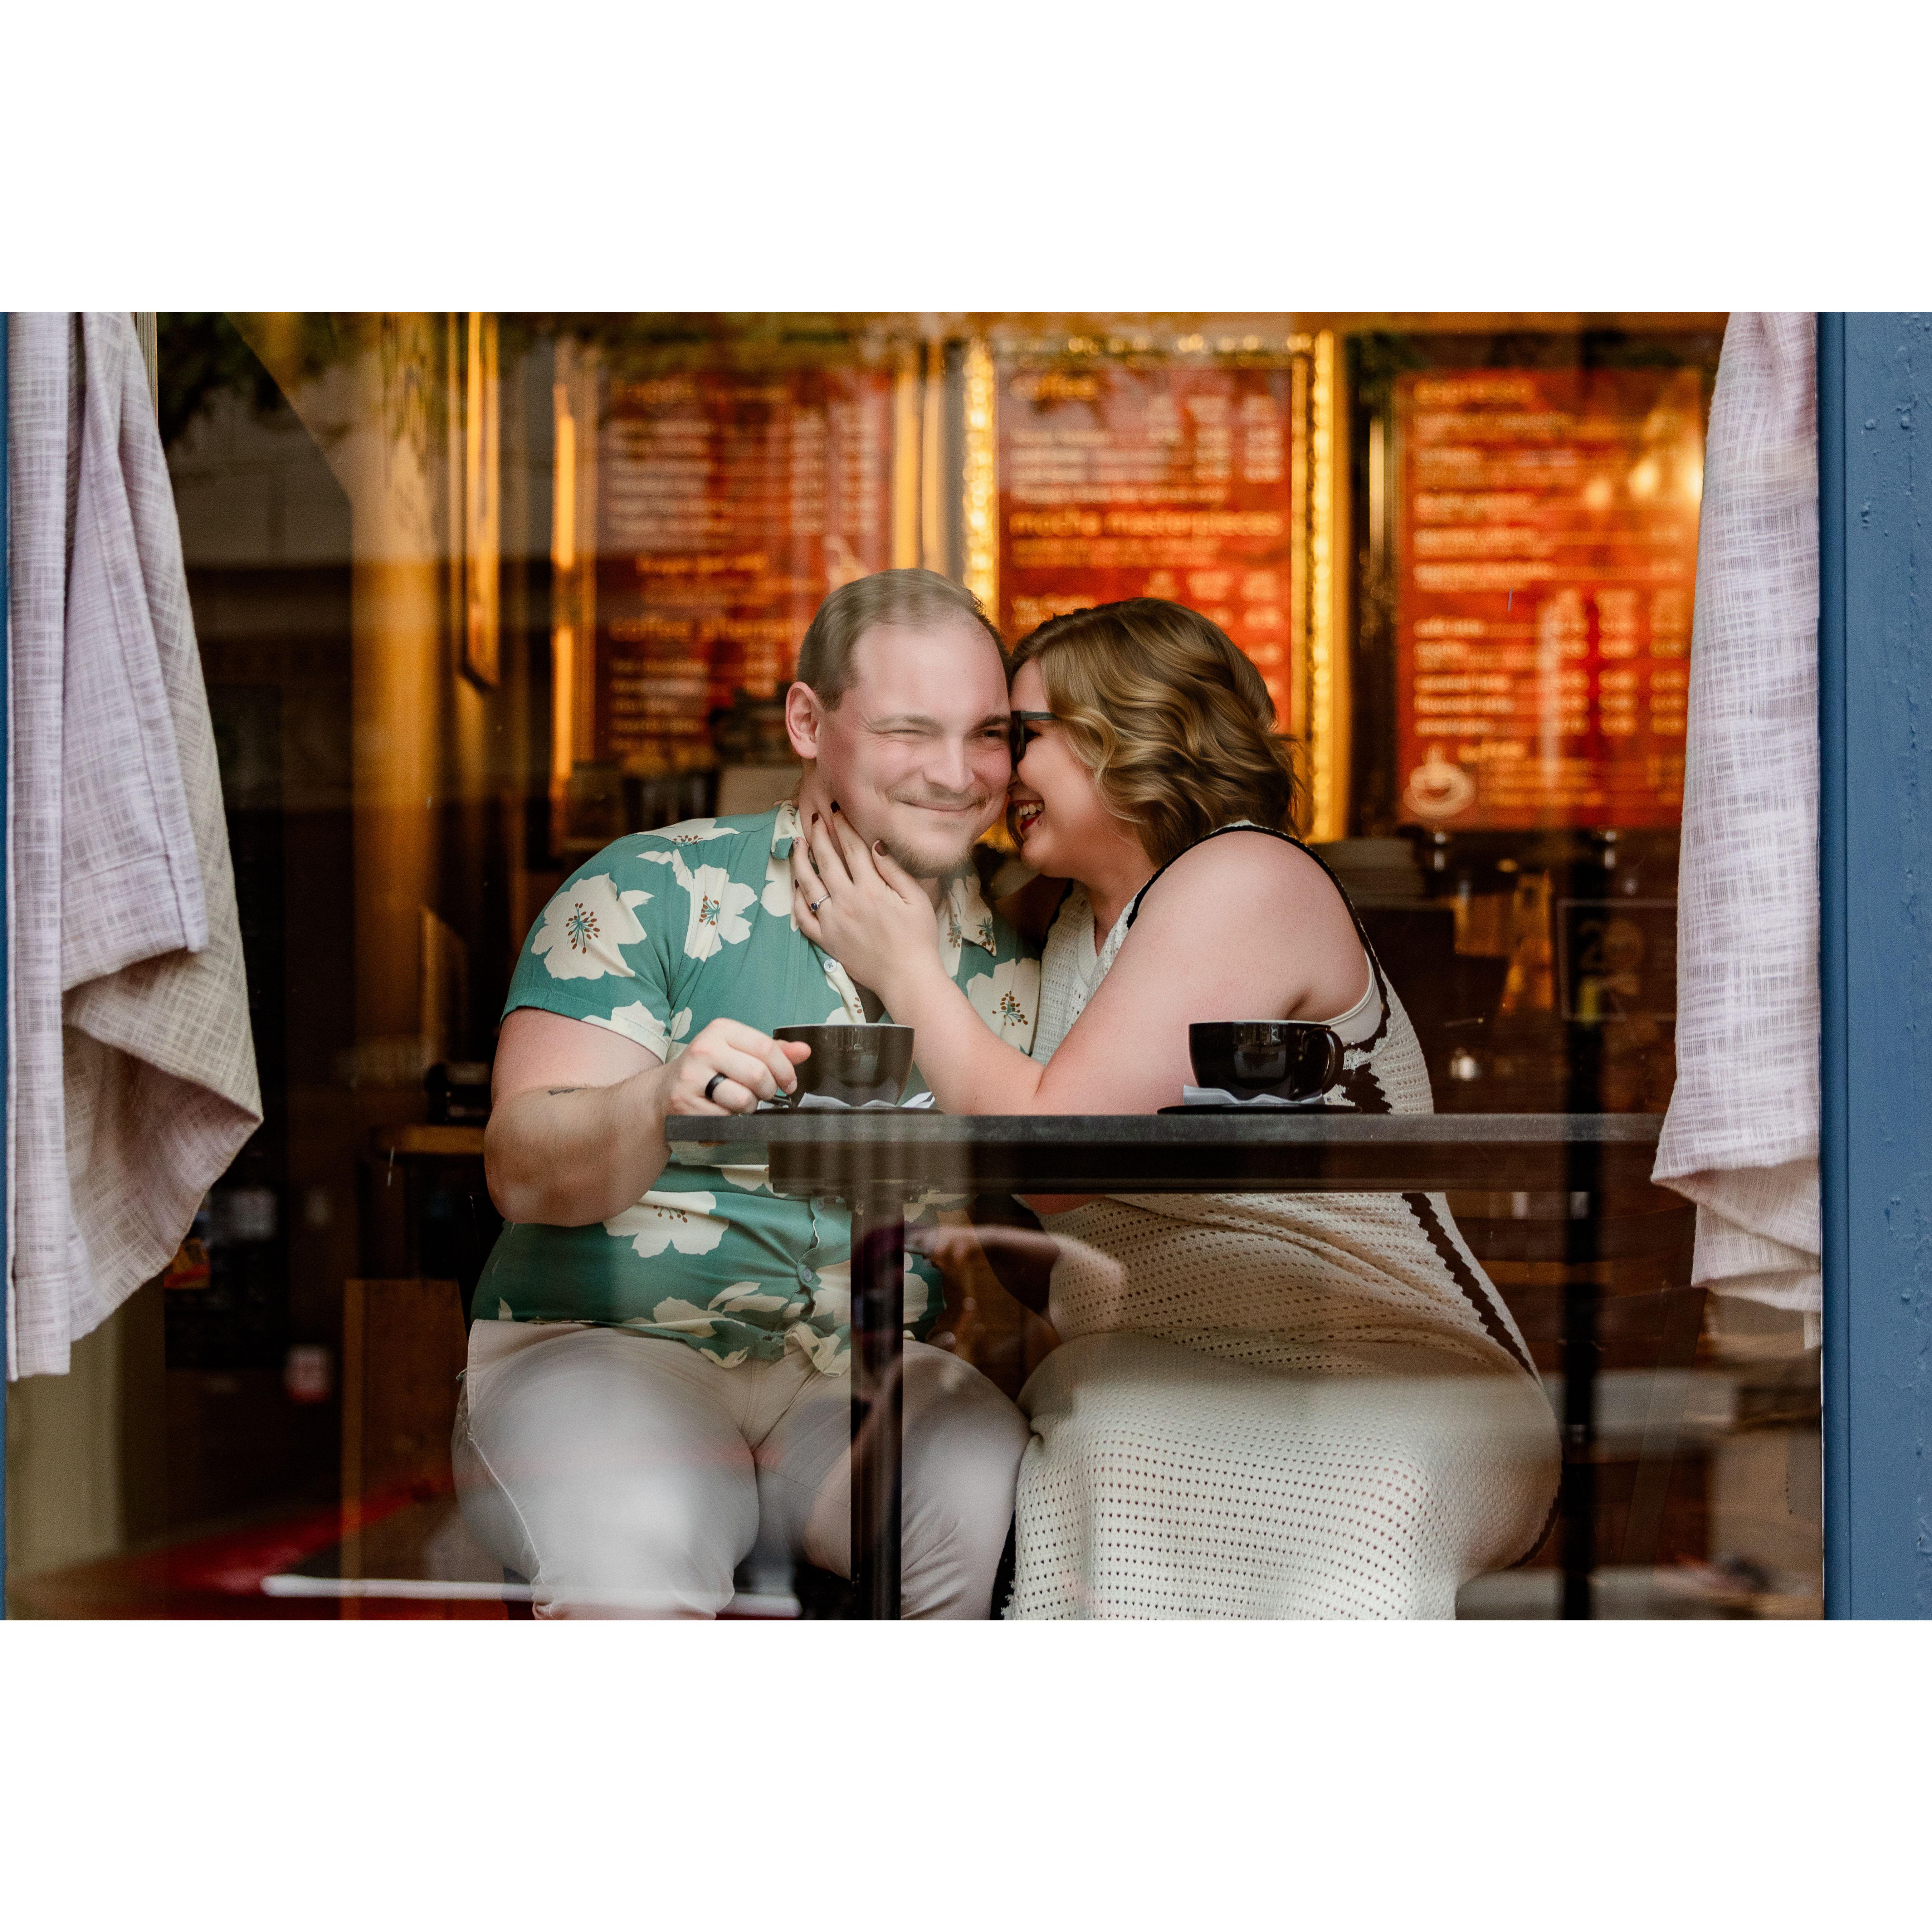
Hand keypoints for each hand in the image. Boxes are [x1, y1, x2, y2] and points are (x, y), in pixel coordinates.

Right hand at [661, 1018, 809, 1114]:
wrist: (663, 1091)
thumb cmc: (708, 1070)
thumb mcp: (738, 1051)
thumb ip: (772, 1051)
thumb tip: (804, 1050)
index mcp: (721, 1030)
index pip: (766, 1048)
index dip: (785, 1070)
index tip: (789, 1084)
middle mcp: (705, 1049)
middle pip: (757, 1075)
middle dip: (768, 1091)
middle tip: (763, 1095)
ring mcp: (692, 1077)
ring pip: (743, 1100)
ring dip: (749, 1108)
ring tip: (739, 1103)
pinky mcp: (685, 1103)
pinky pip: (725, 1119)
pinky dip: (730, 1121)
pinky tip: (721, 1112)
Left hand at [792, 810, 942, 1001]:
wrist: (907, 978)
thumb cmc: (919, 938)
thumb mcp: (916, 899)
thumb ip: (893, 871)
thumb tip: (875, 845)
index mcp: (870, 888)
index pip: (852, 848)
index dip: (842, 826)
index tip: (837, 811)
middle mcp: (846, 901)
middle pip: (826, 859)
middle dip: (818, 834)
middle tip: (814, 819)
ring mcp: (832, 921)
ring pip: (808, 884)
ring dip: (800, 860)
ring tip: (797, 844)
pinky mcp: (826, 941)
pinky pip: (803, 917)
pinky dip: (797, 900)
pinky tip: (796, 886)